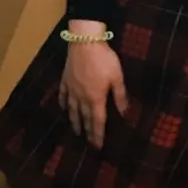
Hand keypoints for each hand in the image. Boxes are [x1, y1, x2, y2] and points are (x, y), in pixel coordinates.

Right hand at [58, 21, 127, 148]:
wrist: (85, 41)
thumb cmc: (104, 58)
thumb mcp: (117, 76)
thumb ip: (120, 95)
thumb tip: (124, 112)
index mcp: (96, 98)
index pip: (98, 121)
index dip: (98, 135)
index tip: (97, 146)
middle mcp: (82, 97)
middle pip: (84, 118)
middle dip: (86, 131)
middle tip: (87, 143)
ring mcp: (71, 89)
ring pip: (72, 110)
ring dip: (74, 121)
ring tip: (75, 131)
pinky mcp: (65, 79)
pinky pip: (62, 95)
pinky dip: (62, 104)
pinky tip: (63, 108)